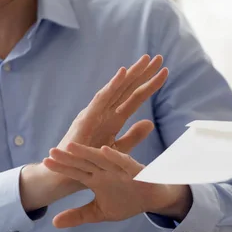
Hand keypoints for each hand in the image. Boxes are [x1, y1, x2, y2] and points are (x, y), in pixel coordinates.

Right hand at [20, 55, 168, 210]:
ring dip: (132, 74)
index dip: (150, 85)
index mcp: (114, 118)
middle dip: (143, 72)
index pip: (135, 97)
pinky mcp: (87, 118)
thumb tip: (150, 122)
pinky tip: (124, 73)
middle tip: (159, 57)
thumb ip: (133, 136)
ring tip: (146, 60)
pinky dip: (112, 85)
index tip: (165, 72)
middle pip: (128, 88)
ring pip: (117, 89)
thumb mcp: (118, 149)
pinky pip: (102, 99)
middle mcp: (105, 111)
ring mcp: (95, 112)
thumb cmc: (88, 161)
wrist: (65, 174)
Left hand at [44, 143, 192, 227]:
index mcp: (96, 178)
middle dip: (70, 157)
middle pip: (84, 162)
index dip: (62, 167)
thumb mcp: (99, 212)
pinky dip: (115, 157)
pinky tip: (105, 150)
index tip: (45, 162)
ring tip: (73, 146)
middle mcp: (105, 170)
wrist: (153, 199)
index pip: (75, 171)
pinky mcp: (135, 170)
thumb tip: (53, 222)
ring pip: (101, 159)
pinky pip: (125, 162)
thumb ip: (78, 215)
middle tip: (52, 150)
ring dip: (88, 152)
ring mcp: (120, 169)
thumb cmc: (126, 201)